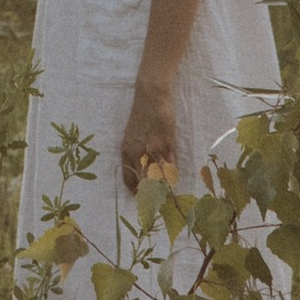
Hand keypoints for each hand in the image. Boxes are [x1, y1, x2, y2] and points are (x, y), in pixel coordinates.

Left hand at [119, 77, 177, 193]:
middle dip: (151, 195)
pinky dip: (172, 172)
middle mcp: (137, 153)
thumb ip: (137, 153)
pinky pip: (170, 164)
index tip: (142, 199)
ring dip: (164, 186)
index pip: (128, 179)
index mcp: (126, 151)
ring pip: (158, 176)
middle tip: (158, 203)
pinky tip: (174, 176)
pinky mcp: (165, 144)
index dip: (136, 192)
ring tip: (169, 195)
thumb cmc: (142, 115)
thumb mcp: (133, 136)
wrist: (151, 96)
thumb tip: (143, 170)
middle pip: (144, 182)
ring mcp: (152, 149)